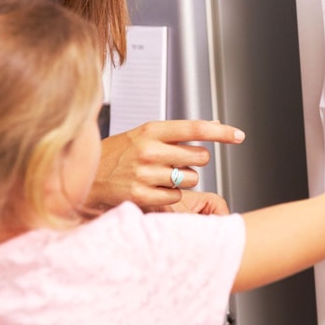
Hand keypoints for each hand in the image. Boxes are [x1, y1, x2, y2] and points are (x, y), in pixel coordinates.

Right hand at [85, 119, 244, 210]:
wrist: (85, 176)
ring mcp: (146, 174)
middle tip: (176, 162)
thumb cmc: (116, 155)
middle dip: (195, 161)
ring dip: (183, 179)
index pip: (195, 128)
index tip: (238, 135)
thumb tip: (212, 130)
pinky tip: (153, 188)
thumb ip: (174, 134)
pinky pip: (176, 196)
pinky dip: (170, 194)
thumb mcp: (142, 135)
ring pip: (191, 179)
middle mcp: (150, 150)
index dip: (221, 132)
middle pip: (199, 157)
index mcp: (151, 130)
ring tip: (161, 176)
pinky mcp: (142, 195)